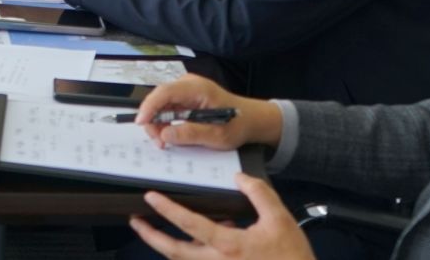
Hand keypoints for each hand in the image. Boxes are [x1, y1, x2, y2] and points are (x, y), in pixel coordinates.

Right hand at [129, 76, 281, 152]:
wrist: (251, 120)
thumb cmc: (237, 125)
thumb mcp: (216, 135)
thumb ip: (190, 134)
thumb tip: (165, 134)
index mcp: (197, 88)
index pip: (165, 92)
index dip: (150, 107)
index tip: (141, 123)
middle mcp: (188, 84)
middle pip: (159, 98)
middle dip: (153, 120)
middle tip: (158, 142)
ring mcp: (186, 89)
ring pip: (161, 103)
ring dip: (158, 122)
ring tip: (164, 141)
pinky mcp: (186, 97)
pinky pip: (168, 107)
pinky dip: (165, 121)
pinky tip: (169, 133)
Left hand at [129, 173, 313, 259]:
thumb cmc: (292, 257)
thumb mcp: (279, 219)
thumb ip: (258, 193)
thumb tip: (239, 177)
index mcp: (228, 246)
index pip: (189, 225)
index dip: (167, 210)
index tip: (151, 198)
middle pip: (174, 251)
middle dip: (151, 237)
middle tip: (136, 222)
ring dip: (168, 246)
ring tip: (156, 231)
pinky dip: (192, 252)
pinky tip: (199, 241)